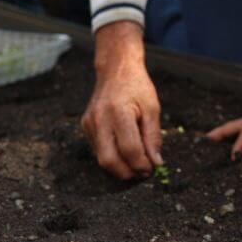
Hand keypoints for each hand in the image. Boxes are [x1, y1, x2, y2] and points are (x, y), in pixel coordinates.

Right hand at [81, 21, 162, 179]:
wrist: (115, 69)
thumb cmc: (137, 86)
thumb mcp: (152, 108)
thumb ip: (153, 137)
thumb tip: (156, 162)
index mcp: (118, 112)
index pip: (129, 149)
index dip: (142, 164)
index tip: (153, 168)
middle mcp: (99, 119)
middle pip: (109, 160)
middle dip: (128, 172)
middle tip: (144, 172)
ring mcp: (89, 123)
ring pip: (101, 159)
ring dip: (120, 167)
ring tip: (137, 163)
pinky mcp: (85, 126)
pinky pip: (98, 150)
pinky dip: (112, 156)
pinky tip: (125, 151)